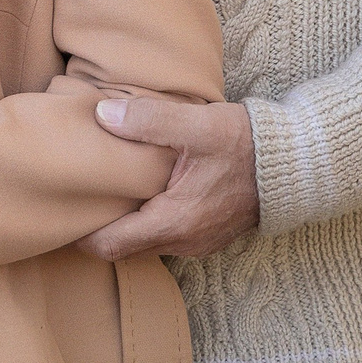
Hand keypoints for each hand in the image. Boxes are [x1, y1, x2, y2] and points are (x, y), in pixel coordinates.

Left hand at [78, 98, 259, 262]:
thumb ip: (148, 120)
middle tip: (77, 200)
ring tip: (105, 192)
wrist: (298, 163)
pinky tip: (140, 192)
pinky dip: (148, 221)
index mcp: (174, 222)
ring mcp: (199, 241)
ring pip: (146, 242)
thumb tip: (102, 115)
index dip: (81, 234)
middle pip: (125, 247)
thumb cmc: (247, 145)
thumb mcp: (197, 125)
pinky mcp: (210, 233)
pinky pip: (167, 235)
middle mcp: (184, 241)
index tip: (63, 212)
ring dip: (125, 224)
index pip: (110, 246)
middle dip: (99, 229)